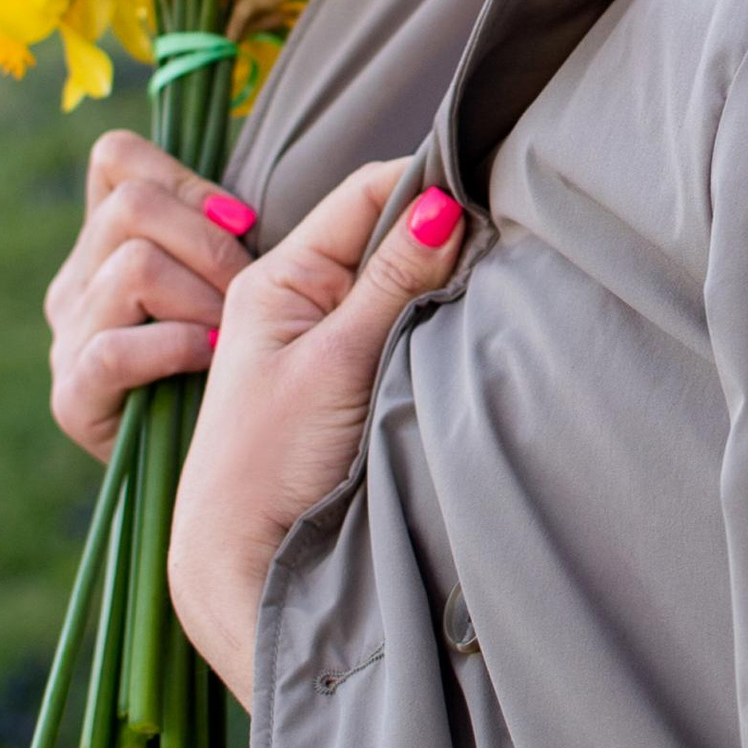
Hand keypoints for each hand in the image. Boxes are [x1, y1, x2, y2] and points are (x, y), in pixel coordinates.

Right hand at [44, 126, 257, 463]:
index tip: (241, 223)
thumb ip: (252, 229)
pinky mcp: (72, 395)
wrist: (228, 492)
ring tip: (231, 338)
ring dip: (202, 299)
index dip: (186, 178)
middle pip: (132, 205)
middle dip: (211, 244)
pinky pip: (114, 347)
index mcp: (110, 242)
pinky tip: (208, 362)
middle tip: (248, 293)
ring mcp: (68, 337)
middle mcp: (78, 281)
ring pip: (132, 266)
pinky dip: (175, 349)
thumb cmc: (251, 376)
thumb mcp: (251, 288)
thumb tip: (332, 167)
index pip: (116, 158)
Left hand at [167, 160, 466, 709]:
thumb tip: (443, 203)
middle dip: (443, 233)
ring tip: (491, 283)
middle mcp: (303, 301)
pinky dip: (435, 323)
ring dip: (443, 281)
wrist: (244, 564)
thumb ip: (392, 281)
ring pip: (404, 284)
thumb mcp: (336, 360)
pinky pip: (404, 330)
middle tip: (502, 241)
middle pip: (388, 235)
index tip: (488, 187)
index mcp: (280, 278)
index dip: (425, 183)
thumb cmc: (269, 464)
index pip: (363, 195)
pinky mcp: (352, 386)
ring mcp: (329, 344)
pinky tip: (467, 328)